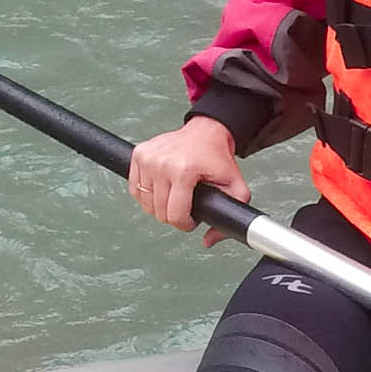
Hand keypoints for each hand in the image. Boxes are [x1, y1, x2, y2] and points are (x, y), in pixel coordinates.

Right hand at [128, 117, 248, 243]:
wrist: (206, 131)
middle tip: (186, 205)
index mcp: (184, 170)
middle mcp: (162, 163)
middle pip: (159, 212)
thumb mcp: (235, 187)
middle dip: (174, 215)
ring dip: (160, 206)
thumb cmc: (218, 157)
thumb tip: (208, 240)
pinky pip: (135, 189)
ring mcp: (147, 158)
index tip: (192, 218)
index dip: (186, 224)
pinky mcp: (139, 154)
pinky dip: (147, 194)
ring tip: (175, 195)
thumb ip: (230, 215)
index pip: (175, 215)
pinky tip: (161, 188)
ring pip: (145, 203)